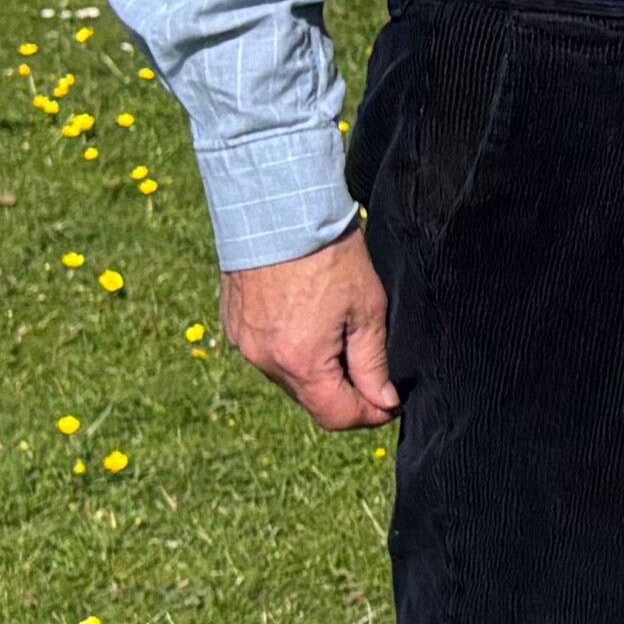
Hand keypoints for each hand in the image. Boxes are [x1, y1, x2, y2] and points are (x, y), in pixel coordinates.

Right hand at [220, 228, 399, 428]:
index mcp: (300, 362)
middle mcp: (264, 360)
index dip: (369, 415)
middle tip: (372, 371)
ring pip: (288, 377)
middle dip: (344, 393)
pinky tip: (309, 321)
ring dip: (316, 371)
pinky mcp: (233, 324)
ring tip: (340, 336)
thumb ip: (373, 363)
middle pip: (311, 399)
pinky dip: (290, 349)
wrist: (278, 208)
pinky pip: (267, 353)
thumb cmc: (329, 254)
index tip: (390, 402)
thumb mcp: (367, 308)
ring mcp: (243, 343)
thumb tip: (383, 401)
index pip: (336, 416)